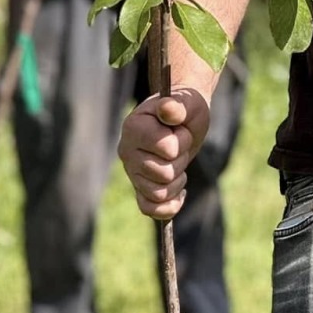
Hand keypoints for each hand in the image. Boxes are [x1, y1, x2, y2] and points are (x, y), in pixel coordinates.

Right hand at [118, 88, 210, 219]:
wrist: (184, 120)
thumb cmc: (185, 109)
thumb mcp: (187, 104)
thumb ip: (176, 107)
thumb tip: (167, 108)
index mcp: (133, 126)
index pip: (167, 148)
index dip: (181, 140)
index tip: (179, 128)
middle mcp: (126, 151)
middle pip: (164, 173)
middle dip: (181, 159)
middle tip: (179, 144)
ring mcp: (131, 172)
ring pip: (159, 193)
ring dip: (177, 179)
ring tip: (177, 161)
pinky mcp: (139, 188)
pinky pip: (149, 208)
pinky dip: (168, 206)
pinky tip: (180, 193)